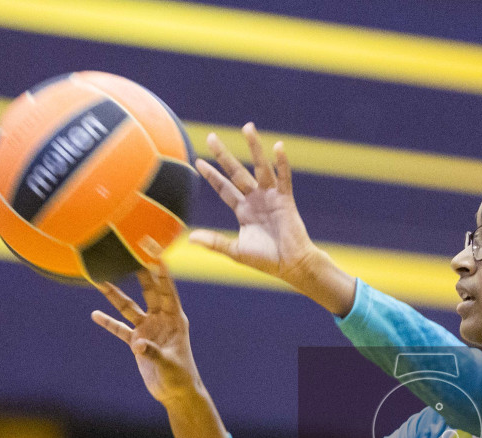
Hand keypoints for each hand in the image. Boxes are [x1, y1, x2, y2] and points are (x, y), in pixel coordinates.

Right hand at [91, 241, 199, 405]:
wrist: (176, 394)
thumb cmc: (180, 378)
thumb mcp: (169, 365)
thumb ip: (154, 353)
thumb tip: (138, 346)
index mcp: (175, 319)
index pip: (167, 290)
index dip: (161, 271)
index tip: (154, 252)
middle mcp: (161, 319)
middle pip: (148, 290)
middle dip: (139, 271)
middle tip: (128, 251)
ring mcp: (148, 329)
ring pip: (129, 307)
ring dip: (114, 294)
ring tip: (98, 279)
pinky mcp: (137, 342)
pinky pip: (120, 328)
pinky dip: (108, 322)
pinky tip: (95, 313)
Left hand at [190, 123, 320, 287]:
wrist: (292, 266)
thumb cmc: (266, 260)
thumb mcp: (236, 251)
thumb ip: (214, 242)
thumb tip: (189, 238)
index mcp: (243, 210)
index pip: (224, 188)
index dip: (211, 175)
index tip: (198, 161)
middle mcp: (256, 199)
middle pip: (237, 172)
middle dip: (224, 155)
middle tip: (212, 136)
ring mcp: (271, 197)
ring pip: (260, 167)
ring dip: (254, 147)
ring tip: (247, 127)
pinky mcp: (286, 199)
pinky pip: (284, 177)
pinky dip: (282, 162)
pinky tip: (277, 146)